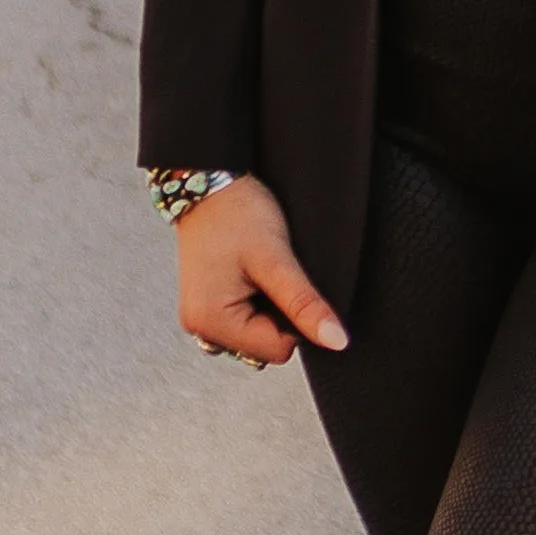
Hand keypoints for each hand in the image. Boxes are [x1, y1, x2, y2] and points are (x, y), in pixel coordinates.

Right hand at [175, 174, 348, 366]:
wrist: (209, 184)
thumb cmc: (236, 213)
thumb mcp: (276, 259)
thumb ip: (305, 304)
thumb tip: (336, 341)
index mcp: (211, 321)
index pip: (278, 350)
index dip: (296, 320)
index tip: (285, 282)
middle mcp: (199, 327)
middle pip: (265, 347)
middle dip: (279, 316)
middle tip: (269, 274)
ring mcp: (200, 318)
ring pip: (256, 337)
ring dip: (267, 311)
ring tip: (257, 273)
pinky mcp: (205, 308)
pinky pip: (243, 324)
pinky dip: (255, 306)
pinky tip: (249, 277)